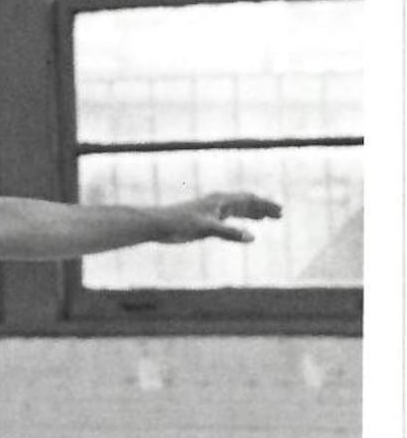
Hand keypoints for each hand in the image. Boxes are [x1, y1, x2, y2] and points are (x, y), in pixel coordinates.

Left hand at [159, 192, 282, 243]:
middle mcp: (217, 203)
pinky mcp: (204, 220)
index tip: (280, 212)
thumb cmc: (179, 223)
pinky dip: (239, 221)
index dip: (265, 205)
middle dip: (262, 208)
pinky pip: (227, 218)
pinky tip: (243, 228)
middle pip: (245, 202)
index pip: (248, 199)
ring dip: (252, 213)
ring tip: (266, 218)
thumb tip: (252, 237)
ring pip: (237, 210)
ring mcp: (211, 210)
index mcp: (220, 200)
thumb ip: (229, 233)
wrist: (157, 224)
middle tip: (279, 215)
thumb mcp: (206, 228)